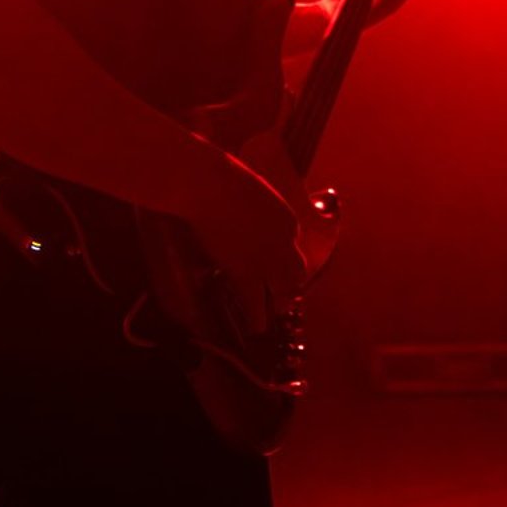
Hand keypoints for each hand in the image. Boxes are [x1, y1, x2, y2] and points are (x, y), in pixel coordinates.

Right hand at [193, 152, 307, 311]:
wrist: (209, 185)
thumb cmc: (219, 177)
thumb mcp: (245, 187)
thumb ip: (250, 202)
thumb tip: (239, 206)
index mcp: (287, 219)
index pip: (291, 243)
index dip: (281, 254)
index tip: (273, 262)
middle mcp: (285, 243)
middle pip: (297, 272)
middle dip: (290, 284)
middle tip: (283, 296)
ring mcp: (268, 261)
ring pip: (285, 291)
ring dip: (279, 303)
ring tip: (273, 313)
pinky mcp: (247, 273)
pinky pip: (256, 304)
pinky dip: (257, 319)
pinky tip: (255, 329)